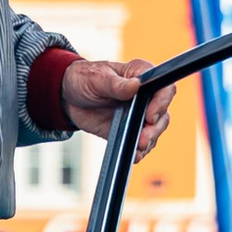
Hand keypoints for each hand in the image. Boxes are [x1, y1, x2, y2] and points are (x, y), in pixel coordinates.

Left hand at [62, 55, 177, 150]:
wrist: (67, 97)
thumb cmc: (84, 79)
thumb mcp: (97, 79)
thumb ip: (116, 85)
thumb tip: (135, 86)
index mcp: (142, 76)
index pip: (164, 89)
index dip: (162, 103)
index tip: (150, 115)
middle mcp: (145, 97)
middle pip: (162, 115)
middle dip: (155, 129)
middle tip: (143, 138)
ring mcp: (138, 115)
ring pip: (154, 131)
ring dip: (149, 141)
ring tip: (138, 148)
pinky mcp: (128, 130)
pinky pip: (139, 143)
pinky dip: (138, 151)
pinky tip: (133, 155)